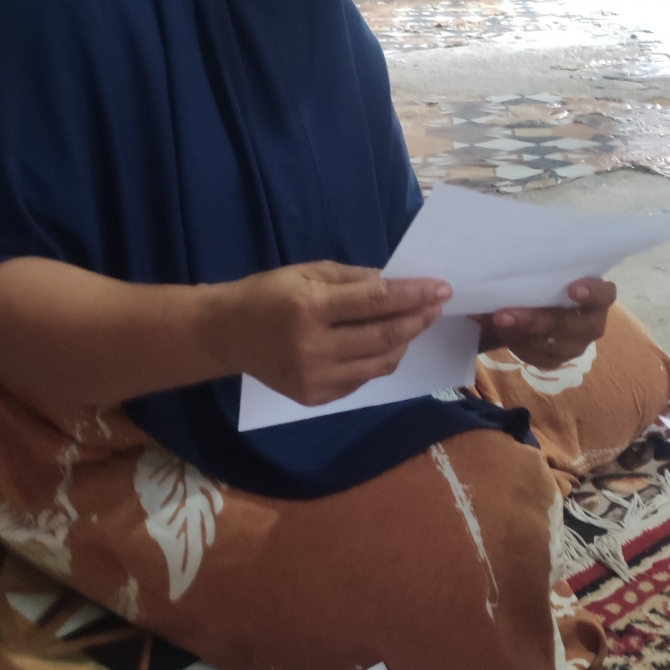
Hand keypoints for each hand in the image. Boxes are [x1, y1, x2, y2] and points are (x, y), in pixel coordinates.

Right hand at [207, 261, 451, 406]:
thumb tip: (393, 284)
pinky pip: (361, 380)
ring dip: (404, 342)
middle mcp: (314, 347)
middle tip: (437, 306)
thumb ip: (352, 279)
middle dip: (418, 319)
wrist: (227, 333)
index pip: (376, 301)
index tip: (441, 288)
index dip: (413, 295)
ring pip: (379, 363)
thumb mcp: (306, 272)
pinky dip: (379, 361)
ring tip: (416, 324)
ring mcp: (315, 377)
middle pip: (383, 335)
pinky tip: (386, 345)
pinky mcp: (314, 397)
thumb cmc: (268, 294)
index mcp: (311, 307)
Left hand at [473, 277, 615, 368]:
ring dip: (520, 335)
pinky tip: (500, 331)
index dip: (593, 293)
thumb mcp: (544, 271)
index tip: (572, 290)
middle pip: (575, 327)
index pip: (606, 294)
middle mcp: (592, 323)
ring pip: (553, 346)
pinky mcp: (557, 359)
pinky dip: (516, 344)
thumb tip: (496, 265)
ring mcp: (576, 345)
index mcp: (597, 295)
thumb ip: (533, 270)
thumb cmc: (546, 278)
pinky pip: (538, 357)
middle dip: (538, 321)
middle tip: (504, 314)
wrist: (535, 302)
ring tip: (495, 321)